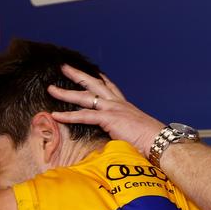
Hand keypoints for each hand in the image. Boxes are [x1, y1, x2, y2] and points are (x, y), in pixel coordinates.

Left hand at [49, 64, 163, 155]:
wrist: (159, 141)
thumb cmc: (152, 141)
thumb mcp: (136, 133)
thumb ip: (124, 132)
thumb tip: (119, 140)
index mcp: (126, 106)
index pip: (111, 88)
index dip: (100, 79)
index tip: (93, 72)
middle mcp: (119, 104)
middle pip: (95, 84)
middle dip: (78, 75)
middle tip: (65, 68)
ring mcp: (113, 109)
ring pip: (85, 97)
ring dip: (66, 93)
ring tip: (51, 89)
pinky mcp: (109, 119)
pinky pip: (84, 116)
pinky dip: (68, 116)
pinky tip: (55, 115)